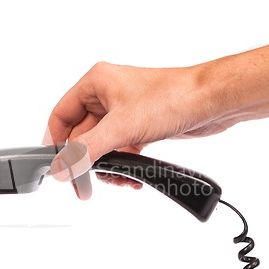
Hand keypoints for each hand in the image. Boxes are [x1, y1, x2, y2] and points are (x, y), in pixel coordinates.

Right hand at [42, 62, 231, 198]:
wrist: (212, 102)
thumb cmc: (173, 97)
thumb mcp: (121, 128)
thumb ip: (87, 151)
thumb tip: (62, 167)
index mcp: (96, 83)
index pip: (61, 115)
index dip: (56, 141)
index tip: (57, 165)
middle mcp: (108, 95)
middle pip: (82, 135)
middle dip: (87, 161)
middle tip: (85, 185)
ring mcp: (124, 111)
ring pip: (102, 146)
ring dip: (107, 166)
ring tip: (116, 179)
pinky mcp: (139, 126)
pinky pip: (121, 149)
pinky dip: (123, 164)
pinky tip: (131, 176)